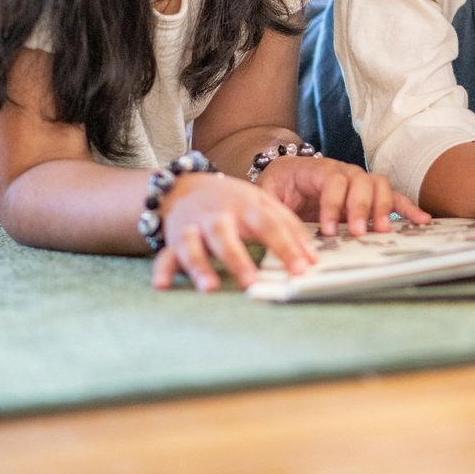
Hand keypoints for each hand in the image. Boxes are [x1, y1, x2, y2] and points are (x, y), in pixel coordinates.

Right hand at [151, 172, 318, 292]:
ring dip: (200, 267)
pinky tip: (162, 285)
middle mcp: (217, 217)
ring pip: (193, 247)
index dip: (286, 247)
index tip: (302, 269)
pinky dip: (162, 270)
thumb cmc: (232, 201)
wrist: (185, 186)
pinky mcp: (172, 241)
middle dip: (238, 260)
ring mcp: (193, 228)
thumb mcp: (263, 203)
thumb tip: (313, 257)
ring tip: (210, 288)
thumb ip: (289, 226)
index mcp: (245, 206)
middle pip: (226, 237)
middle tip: (252, 282)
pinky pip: (165, 256)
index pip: (269, 226)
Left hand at [256, 155, 430, 237]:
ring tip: (382, 230)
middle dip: (360, 207)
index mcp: (317, 169)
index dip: (332, 204)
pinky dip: (407, 207)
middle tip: (356, 232)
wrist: (286, 174)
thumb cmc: (278, 185)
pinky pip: (392, 196)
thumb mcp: (267, 191)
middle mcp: (342, 171)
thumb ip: (272, 205)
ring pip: (379, 185)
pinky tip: (421, 221)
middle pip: (360, 181)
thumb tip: (276, 228)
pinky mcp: (369, 195)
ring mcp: (359, 181)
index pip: (332, 181)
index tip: (326, 230)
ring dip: (382, 207)